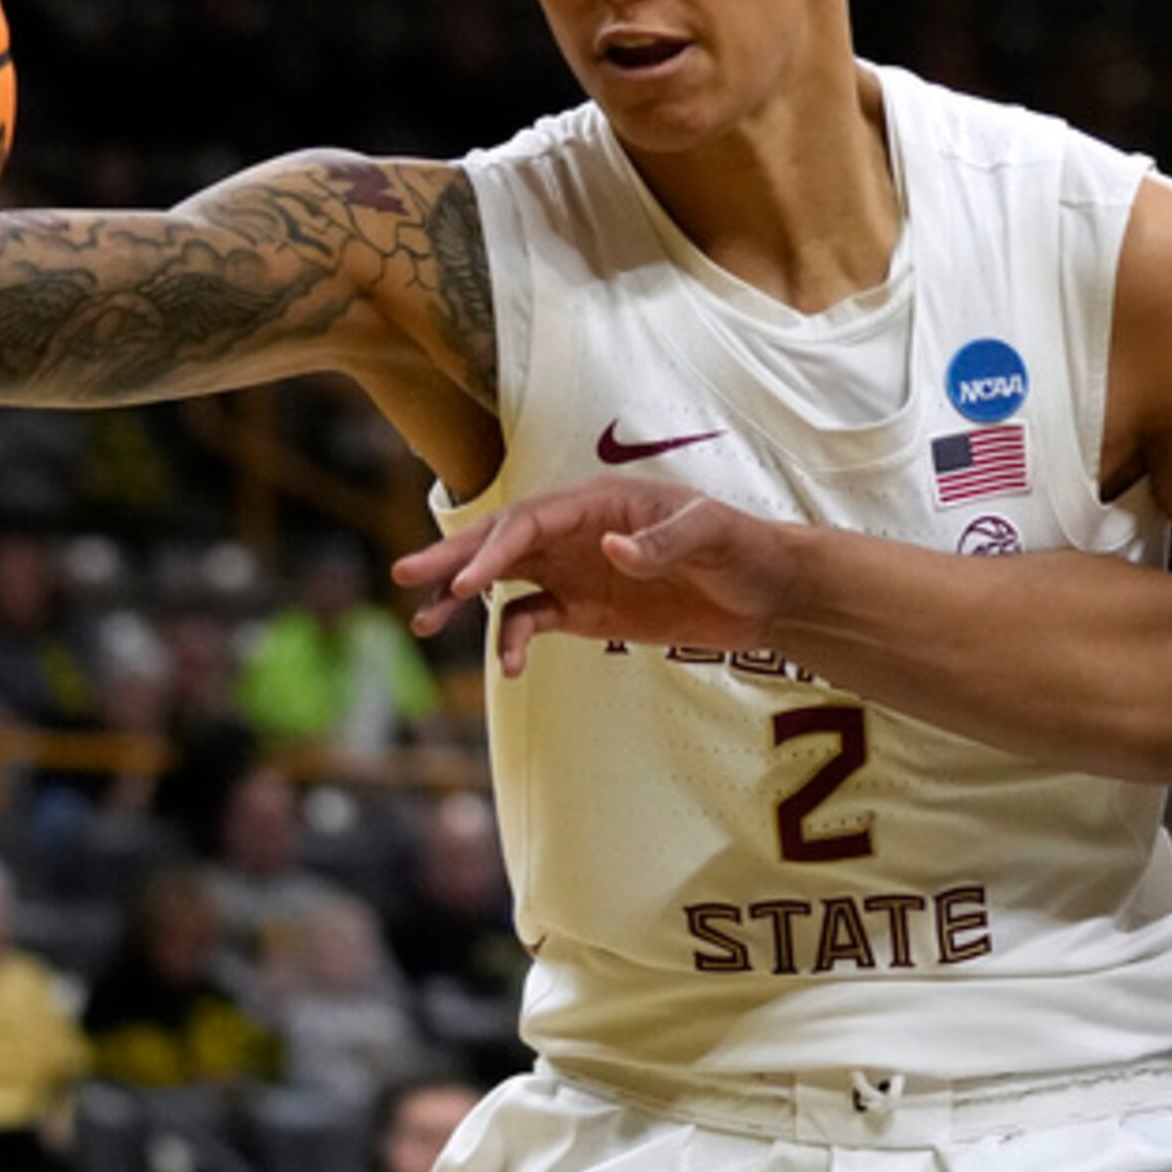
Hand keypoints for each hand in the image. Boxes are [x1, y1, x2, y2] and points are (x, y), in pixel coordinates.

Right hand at [391, 476, 802, 675]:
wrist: (769, 593)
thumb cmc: (745, 549)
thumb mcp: (715, 535)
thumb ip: (665, 541)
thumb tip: (610, 549)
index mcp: (600, 504)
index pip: (531, 520)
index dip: (494, 548)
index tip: (465, 582)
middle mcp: (577, 533)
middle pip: (502, 541)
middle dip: (452, 558)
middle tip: (403, 576)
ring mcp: (576, 571)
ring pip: (503, 579)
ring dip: (461, 598)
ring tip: (422, 621)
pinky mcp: (585, 610)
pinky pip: (533, 621)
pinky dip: (513, 640)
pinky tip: (509, 668)